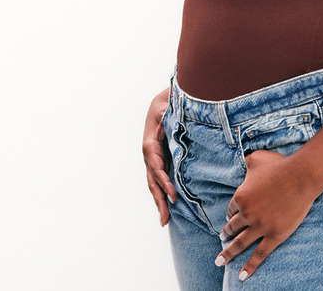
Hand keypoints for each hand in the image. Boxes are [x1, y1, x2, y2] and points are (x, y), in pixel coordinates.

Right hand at [141, 88, 175, 225]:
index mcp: (150, 144)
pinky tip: (167, 208)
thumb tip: (166, 113)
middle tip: (165, 219)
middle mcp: (149, 155)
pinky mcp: (160, 161)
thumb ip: (166, 112)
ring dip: (159, 202)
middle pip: (152, 181)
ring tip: (164, 220)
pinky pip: (159, 180)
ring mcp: (153, 160)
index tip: (173, 195)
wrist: (163, 102)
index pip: (156, 167)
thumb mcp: (166, 106)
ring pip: (154, 184)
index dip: (163, 182)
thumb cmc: (166, 105)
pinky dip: (162, 194)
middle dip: (159, 200)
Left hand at [215, 150, 317, 280]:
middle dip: (226, 234)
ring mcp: (260, 227)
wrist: (301, 176)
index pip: (231, 210)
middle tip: (222, 239)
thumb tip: (243, 162)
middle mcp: (247, 214)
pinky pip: (259, 255)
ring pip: (240, 243)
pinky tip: (241, 276)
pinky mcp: (274, 236)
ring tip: (220, 260)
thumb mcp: (256, 158)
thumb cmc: (279, 165)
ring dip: (228, 253)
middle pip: (232, 227)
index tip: (231, 217)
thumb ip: (246, 162)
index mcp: (240, 197)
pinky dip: (249, 267)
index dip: (231, 214)